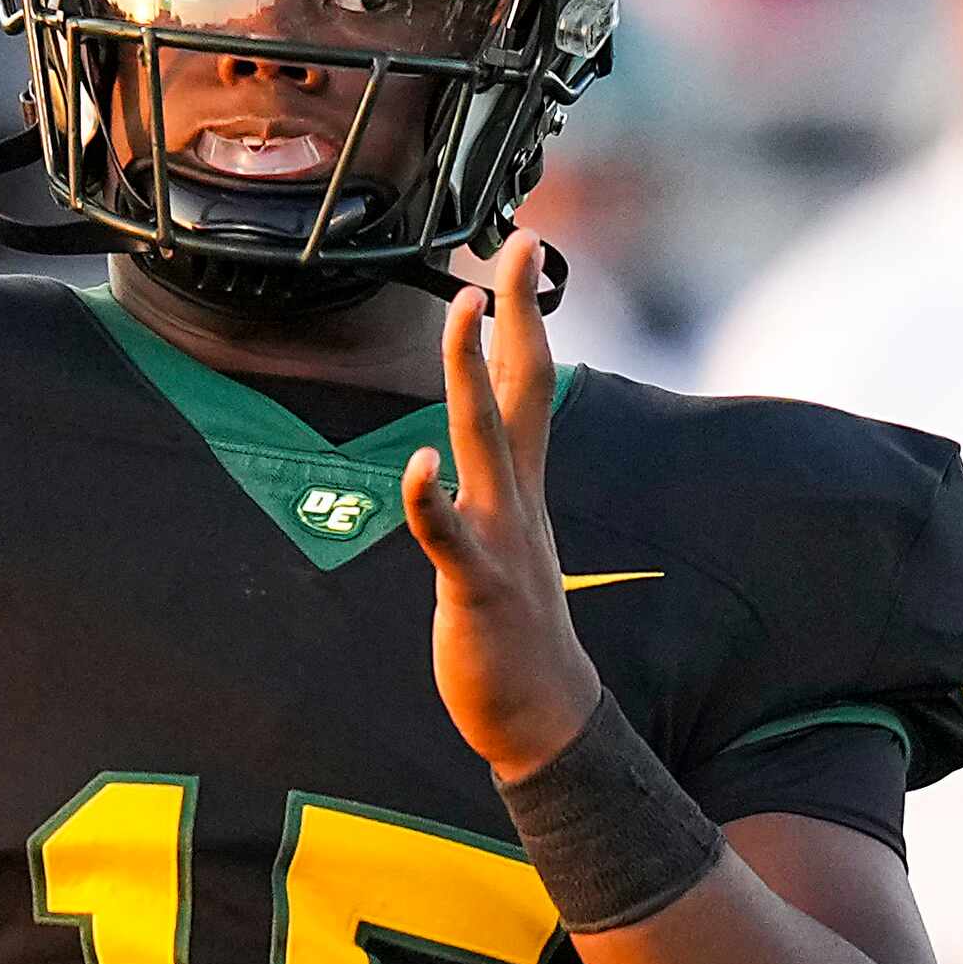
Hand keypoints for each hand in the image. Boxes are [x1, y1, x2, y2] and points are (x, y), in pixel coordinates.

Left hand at [403, 232, 604, 781]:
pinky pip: (450, 536)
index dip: (526, 312)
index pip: (529, 378)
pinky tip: (417, 464)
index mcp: (524, 482)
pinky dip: (433, 499)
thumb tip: (471, 437)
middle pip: (522, 386)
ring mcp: (502, 537)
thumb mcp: (510, 534)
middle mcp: (518, 496)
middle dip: (518, 313)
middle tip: (519, 246)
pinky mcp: (477, 585)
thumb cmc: (516, 625)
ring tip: (465, 309)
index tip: (526, 246)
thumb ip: (496, 480)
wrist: (545, 717)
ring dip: (472, 372)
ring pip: (486, 439)